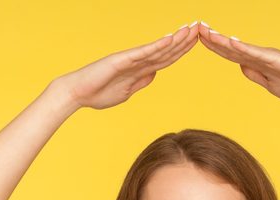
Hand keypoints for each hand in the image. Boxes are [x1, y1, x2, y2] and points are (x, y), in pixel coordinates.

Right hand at [56, 23, 199, 109]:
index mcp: (140, 70)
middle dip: (185, 40)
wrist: (78, 93)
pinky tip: (171, 38)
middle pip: (166, 50)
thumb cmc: (98, 94)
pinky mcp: (122, 60)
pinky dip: (158, 46)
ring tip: (192, 28)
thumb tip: (154, 74)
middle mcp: (138, 61)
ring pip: (159, 48)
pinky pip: (144, 52)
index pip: (166, 59)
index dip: (182, 50)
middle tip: (201, 27)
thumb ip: (140, 82)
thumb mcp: (126, 92)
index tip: (196, 41)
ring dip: (176, 39)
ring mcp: (131, 59)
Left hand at [198, 23, 279, 105]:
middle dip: (213, 39)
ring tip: (207, 32)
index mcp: (258, 62)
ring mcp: (269, 56)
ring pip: (241, 47)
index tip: (199, 40)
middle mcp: (261, 55)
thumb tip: (241, 66)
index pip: (232, 53)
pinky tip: (231, 43)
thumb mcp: (268, 83)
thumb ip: (254, 73)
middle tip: (196, 28)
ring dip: (223, 40)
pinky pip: (257, 54)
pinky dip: (243, 48)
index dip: (215, 47)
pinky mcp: (278, 60)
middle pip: (232, 46)